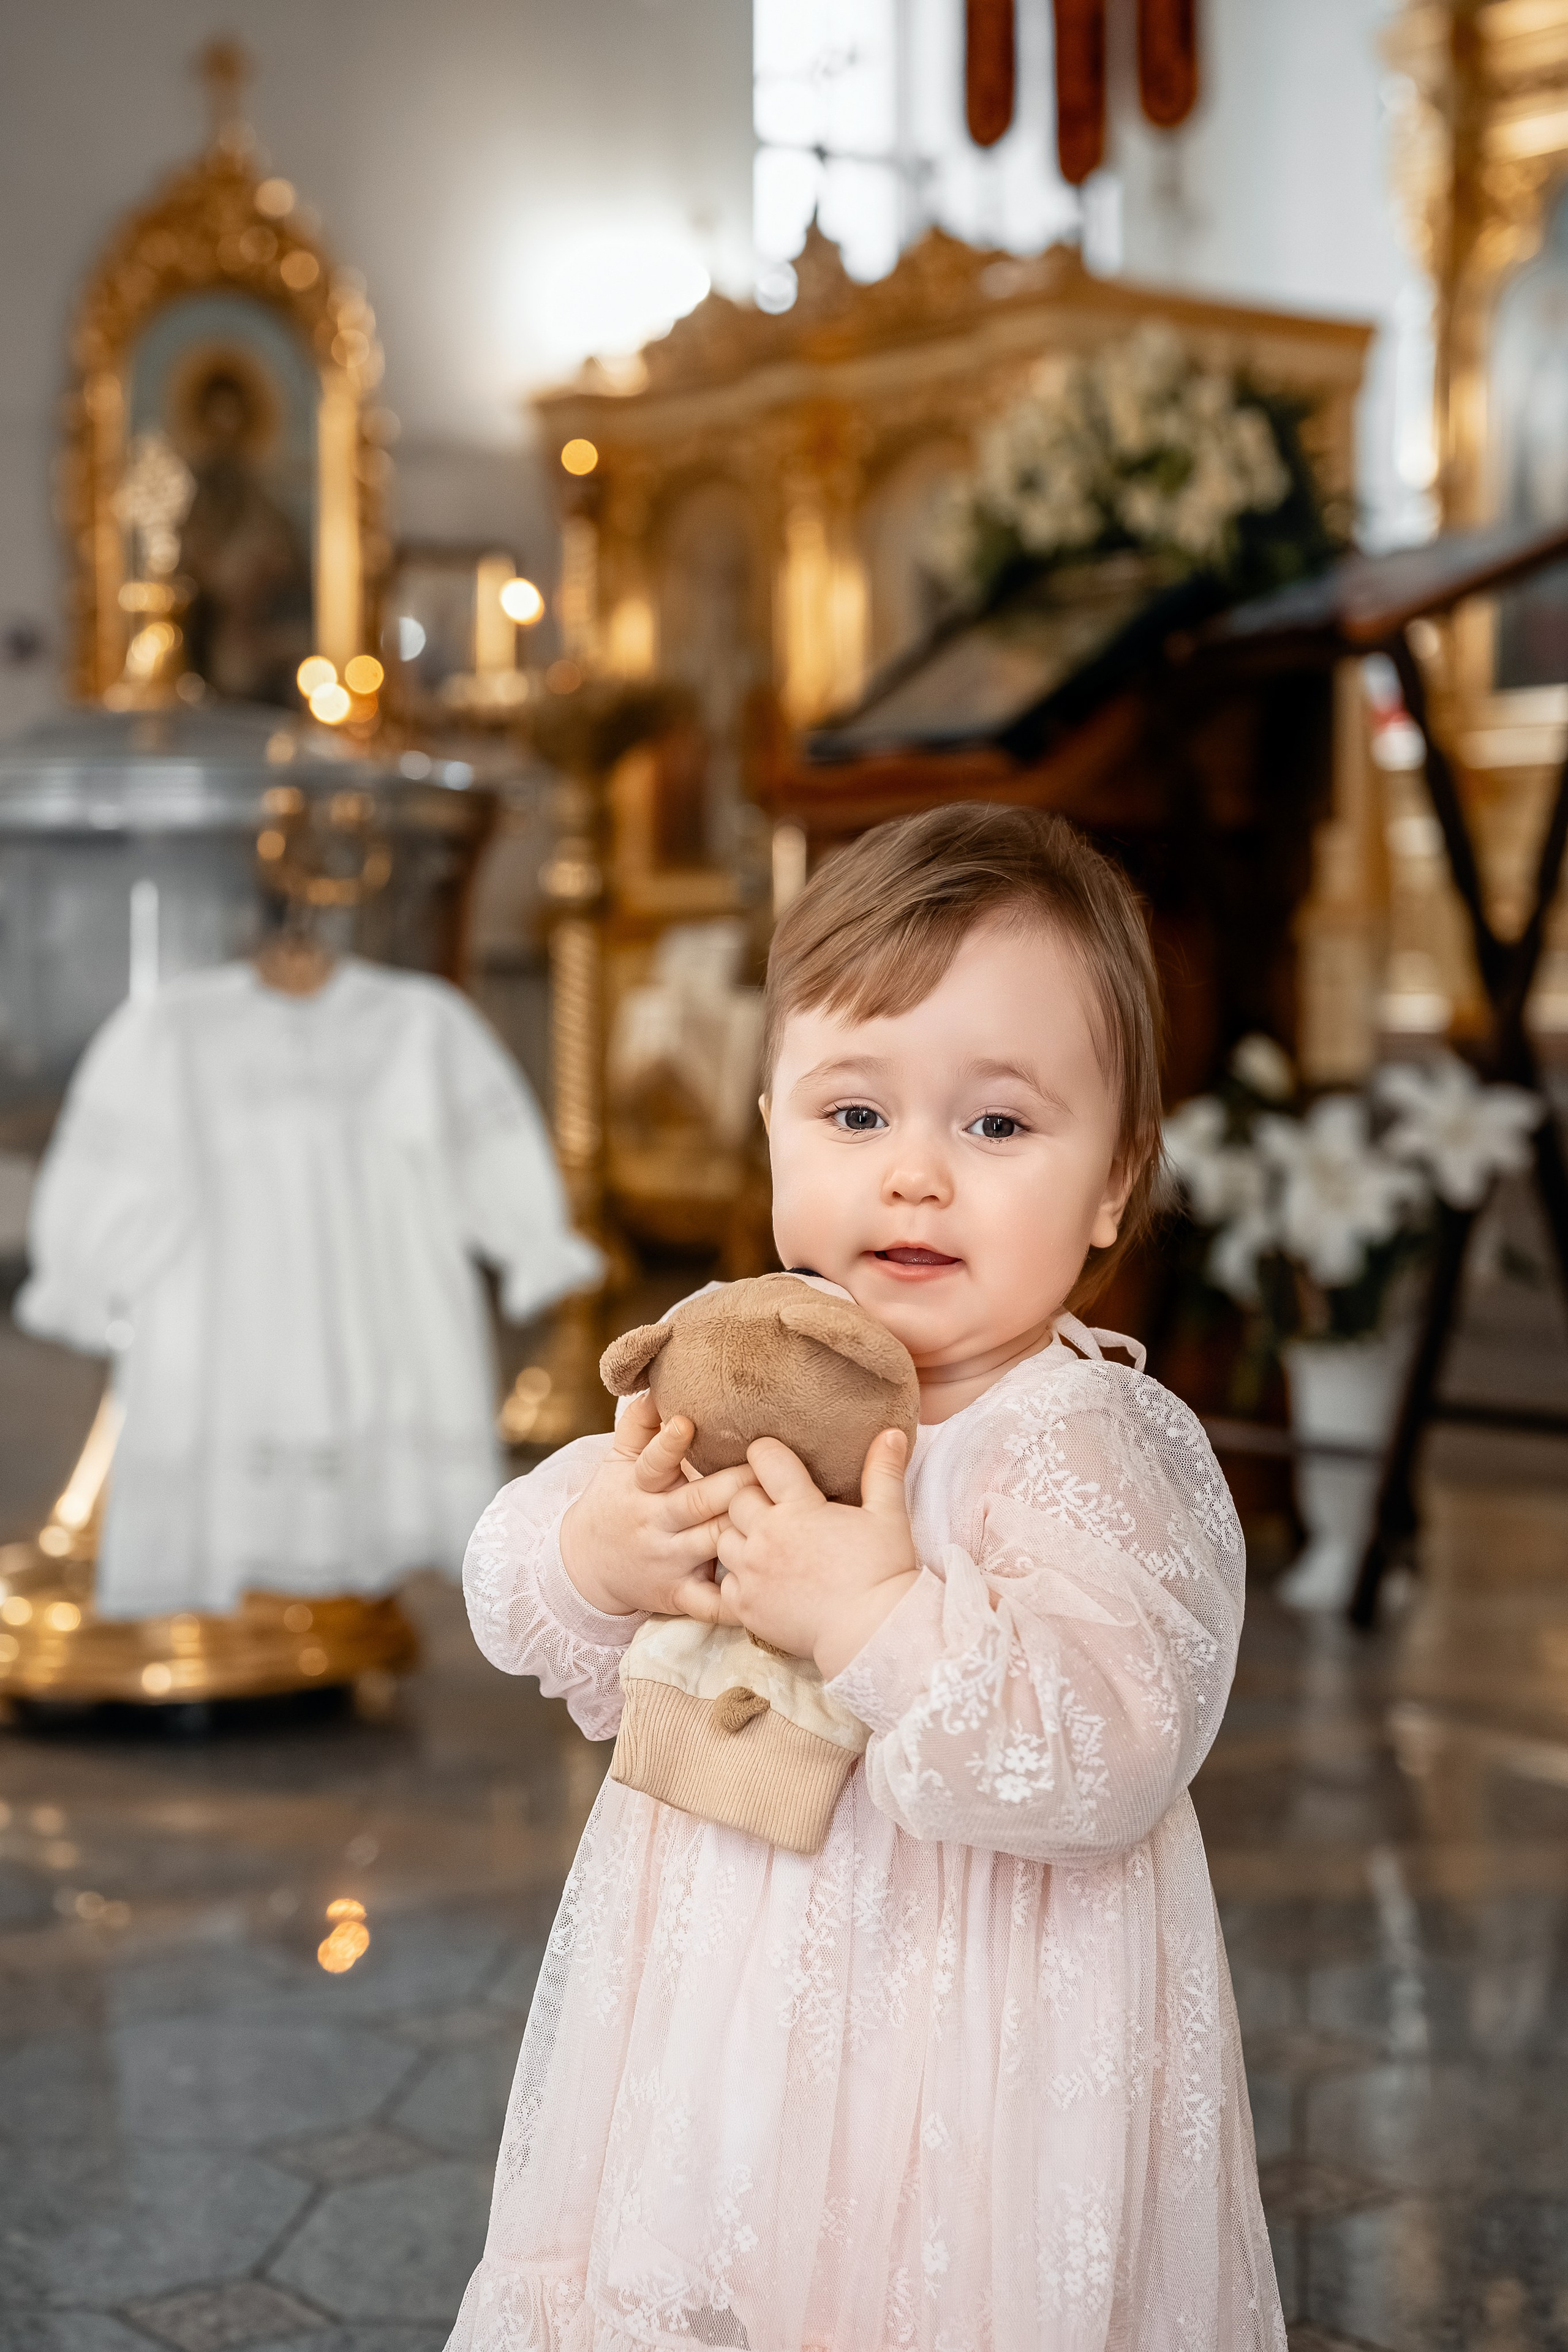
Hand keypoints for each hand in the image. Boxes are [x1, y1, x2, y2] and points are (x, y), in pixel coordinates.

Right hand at [560, 1391, 758, 1620]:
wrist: (586, 1567)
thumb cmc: (616, 1502)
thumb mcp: (616, 1462)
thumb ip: (636, 1425)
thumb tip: (656, 1385)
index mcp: (639, 1487)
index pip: (652, 1464)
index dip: (668, 1444)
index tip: (686, 1422)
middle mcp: (655, 1524)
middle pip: (698, 1503)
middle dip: (736, 1486)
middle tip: (770, 1469)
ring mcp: (668, 1561)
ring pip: (713, 1545)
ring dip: (746, 1532)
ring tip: (786, 1518)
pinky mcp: (678, 1595)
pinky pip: (710, 1603)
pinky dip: (736, 1602)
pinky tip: (765, 1591)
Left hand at [713, 1428, 918, 1679]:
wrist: (872, 1632)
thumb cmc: (883, 1572)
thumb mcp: (888, 1516)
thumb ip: (882, 1471)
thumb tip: (891, 1432)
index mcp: (799, 1507)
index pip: (764, 1459)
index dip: (765, 1454)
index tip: (772, 1460)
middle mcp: (767, 1535)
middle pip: (737, 1499)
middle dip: (752, 1498)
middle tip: (774, 1507)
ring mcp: (752, 1572)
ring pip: (723, 1538)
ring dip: (739, 1536)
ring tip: (765, 1544)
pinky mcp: (745, 1605)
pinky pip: (725, 1581)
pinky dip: (738, 1578)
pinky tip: (761, 1579)